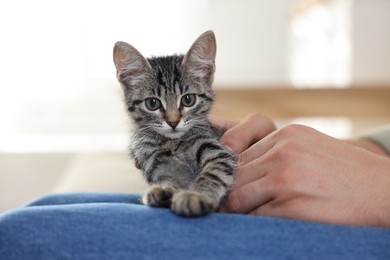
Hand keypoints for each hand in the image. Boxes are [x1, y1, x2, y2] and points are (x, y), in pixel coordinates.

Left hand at [218, 113, 389, 226]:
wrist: (383, 191)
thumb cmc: (345, 173)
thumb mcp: (308, 148)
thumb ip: (275, 153)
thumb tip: (240, 171)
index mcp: (286, 135)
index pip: (239, 156)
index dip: (229, 176)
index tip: (226, 188)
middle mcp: (283, 151)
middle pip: (235, 176)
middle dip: (228, 193)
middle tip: (225, 206)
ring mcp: (286, 177)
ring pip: (238, 197)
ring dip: (236, 210)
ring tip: (239, 217)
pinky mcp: (291, 205)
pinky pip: (255, 217)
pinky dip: (252, 223)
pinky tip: (259, 225)